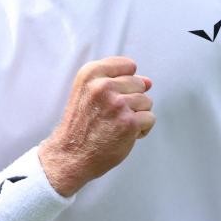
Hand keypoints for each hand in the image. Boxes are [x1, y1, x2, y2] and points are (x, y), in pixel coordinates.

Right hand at [39, 56, 154, 196]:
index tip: (111, 97)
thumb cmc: (81, 125)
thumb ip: (117, 81)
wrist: (70, 155)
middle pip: (139, 84)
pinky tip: (124, 135)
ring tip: (116, 125)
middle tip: (111, 116)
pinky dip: (141, 130)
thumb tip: (149, 82)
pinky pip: (150, 118)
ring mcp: (117, 104)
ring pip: (147, 101)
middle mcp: (103, 85)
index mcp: (90, 73)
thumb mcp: (88, 92)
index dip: (125, 83)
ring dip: (137, 116)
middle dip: (131, 100)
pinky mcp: (129, 123)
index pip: (128, 65)